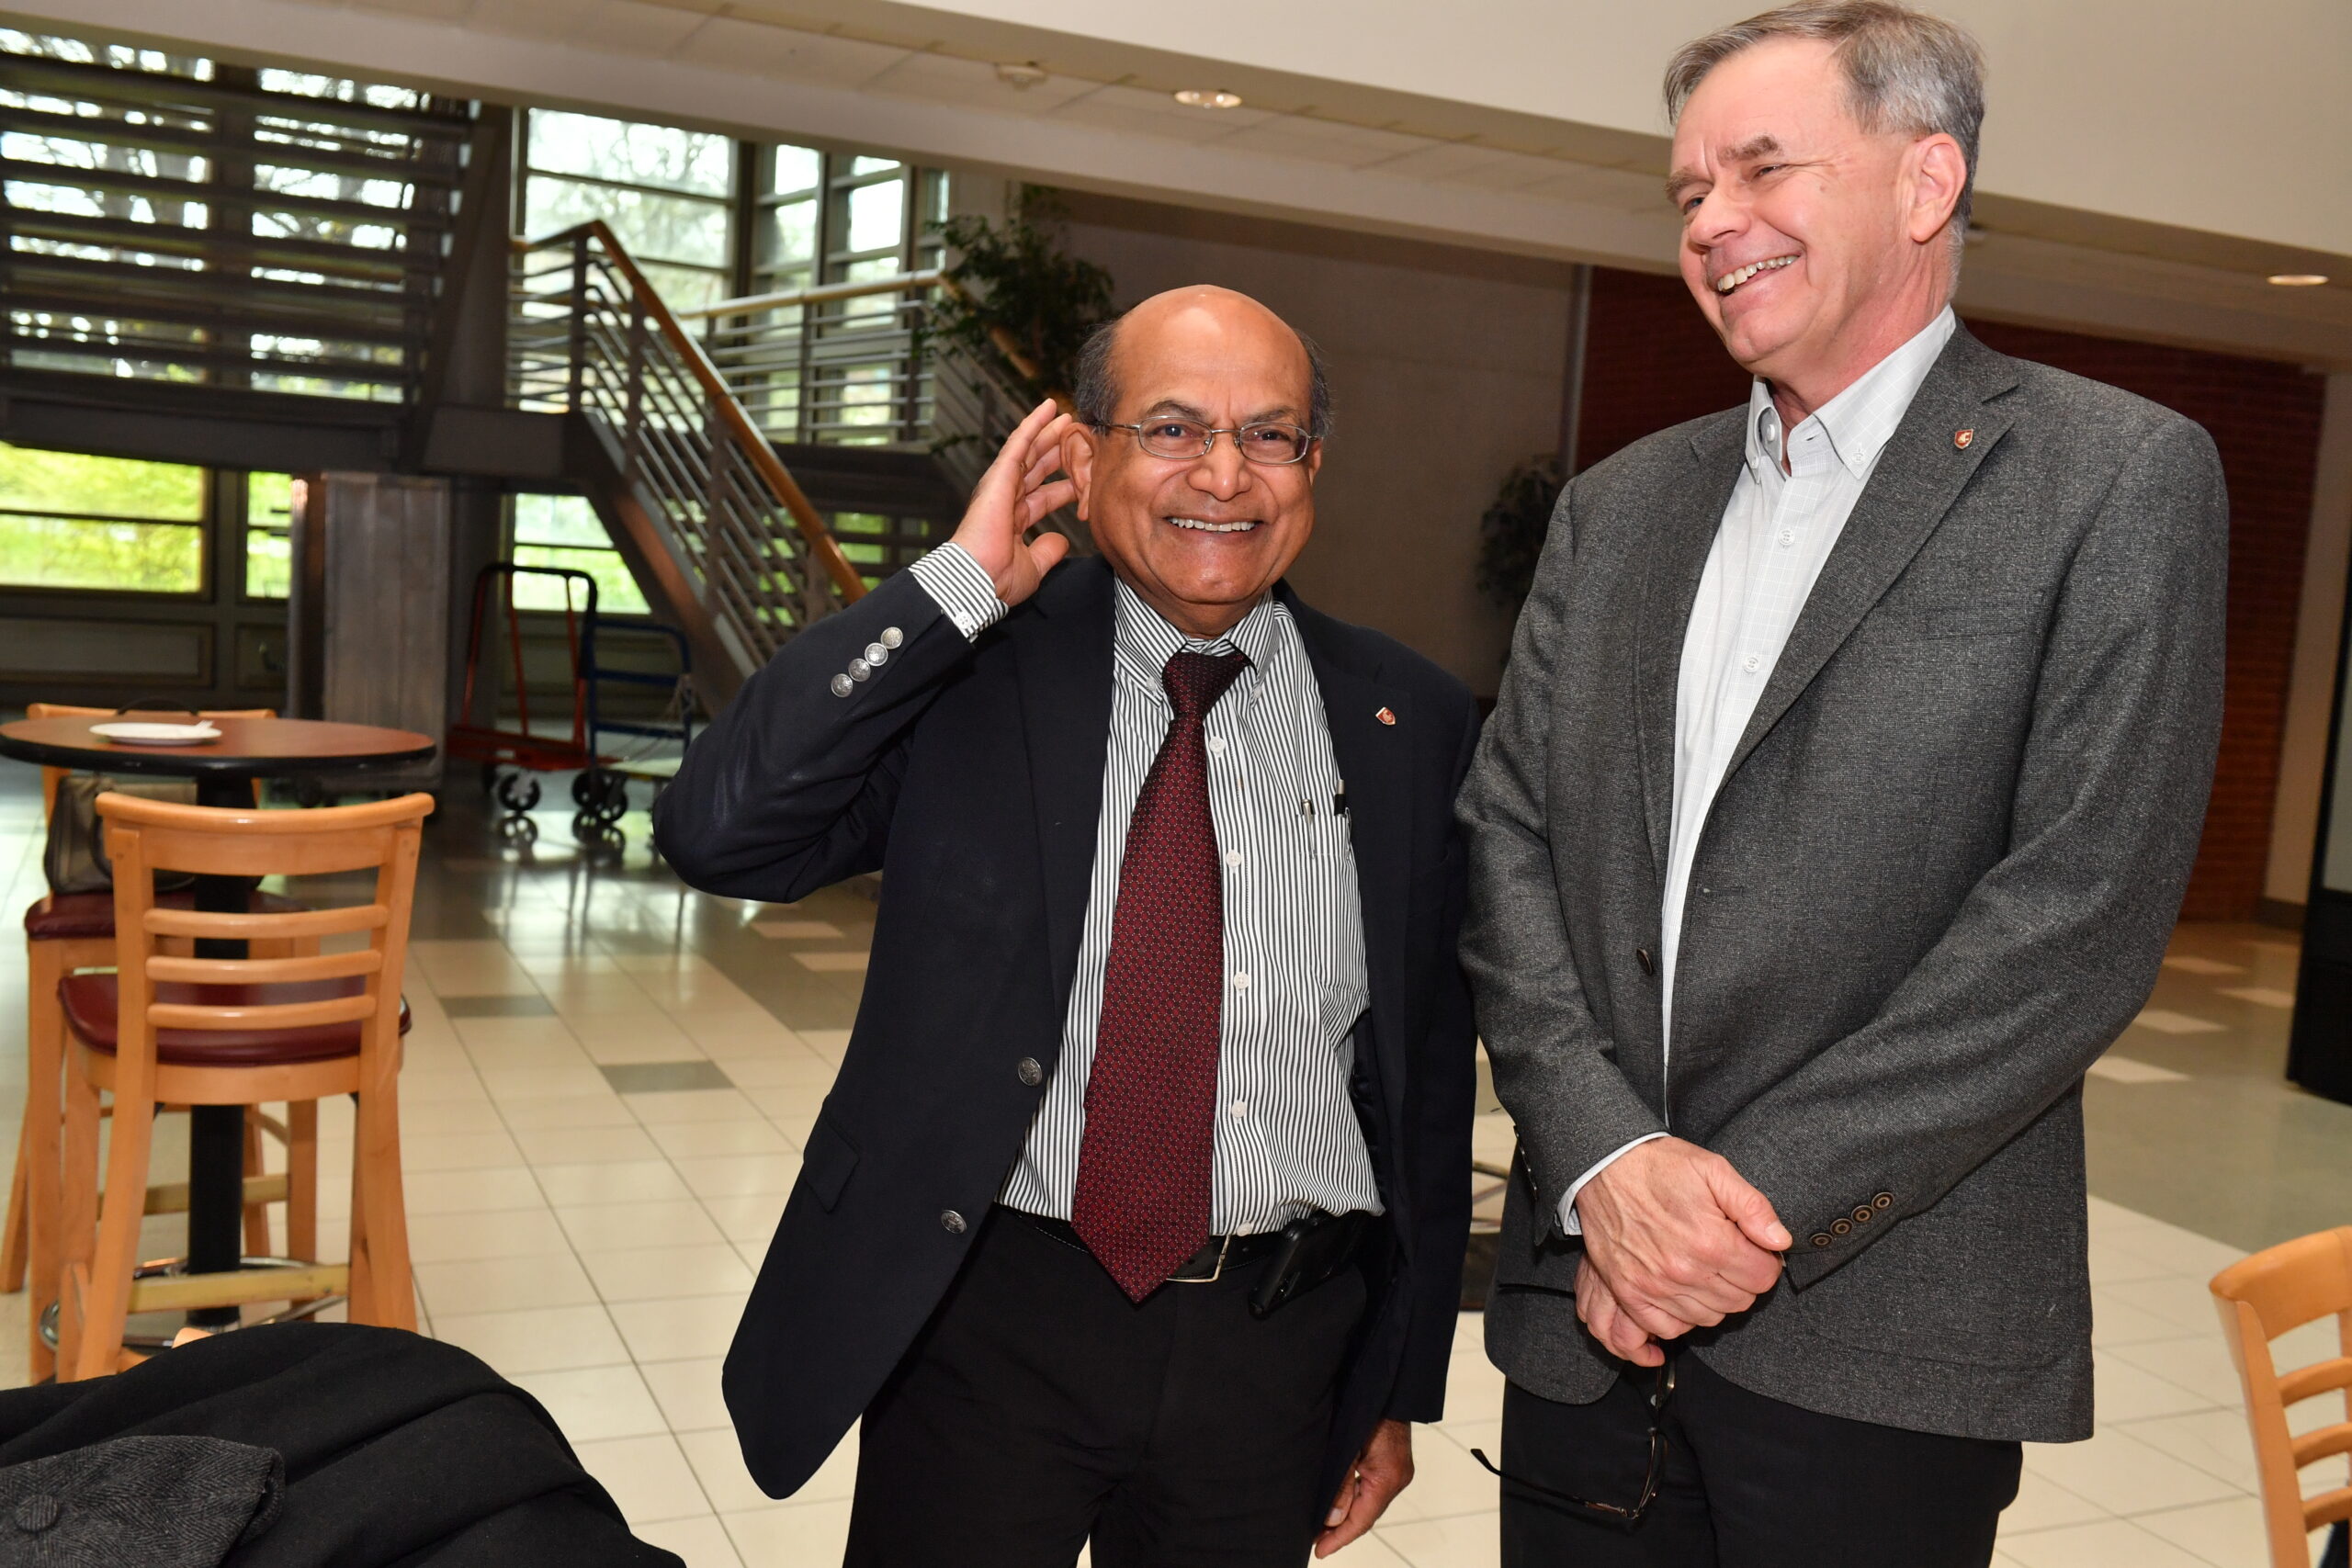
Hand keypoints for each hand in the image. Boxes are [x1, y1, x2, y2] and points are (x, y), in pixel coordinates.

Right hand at [950, 399, 1076, 606]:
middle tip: (1075, 437)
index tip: (1083, 477)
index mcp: (1012, 521)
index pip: (1044, 497)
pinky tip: (1048, 409)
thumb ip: (1047, 551)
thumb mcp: (1033, 567)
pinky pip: (1020, 443)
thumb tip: (1061, 540)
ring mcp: (1002, 485)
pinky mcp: (1000, 475)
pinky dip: (1033, 425)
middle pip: (1037, 469)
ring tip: (1065, 416)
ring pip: (1029, 451)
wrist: (979, 578)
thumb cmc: (998, 579)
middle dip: (1056, 453)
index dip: (1064, 486)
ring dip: (1047, 432)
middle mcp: (1006, 500)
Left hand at [1315, 1419, 1412, 1556]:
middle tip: (1317, 1543)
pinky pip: (1374, 1491)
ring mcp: (1398, 1472)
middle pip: (1367, 1516)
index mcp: (1387, 1478)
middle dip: (1341, 1531)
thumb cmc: (1367, 1410)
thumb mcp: (1347, 1447)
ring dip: (1348, 1518)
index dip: (1339, 1539)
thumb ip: (1342, 1484)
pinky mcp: (1394, 1464)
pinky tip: (1341, 1505)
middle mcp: (1397, 1479)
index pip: (1361, 1520)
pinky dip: (1357, 1502)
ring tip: (1324, 1529)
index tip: (1320, 1551)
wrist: (1388, 1387)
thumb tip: (1333, 1518)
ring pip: (1370, 1504)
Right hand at [1576, 1137, 1788, 1350]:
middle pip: (1739, 1302)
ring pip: (1708, 1318)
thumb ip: (1753, 1206)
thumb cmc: (1660, 1165)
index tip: (1754, 1250)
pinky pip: (1668, 1327)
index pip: (1762, 1278)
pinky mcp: (1629, 1292)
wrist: (1604, 1165)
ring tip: (1706, 1271)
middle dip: (1743, 1281)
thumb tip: (1780, 1241)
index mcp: (1711, 1241)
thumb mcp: (1714, 1169)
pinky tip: (1683, 1295)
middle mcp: (1684, 1270)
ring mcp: (1654, 1286)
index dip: (1765, 1262)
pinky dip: (1681, 1318)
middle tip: (1730, 1258)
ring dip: (1714, 1299)